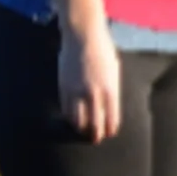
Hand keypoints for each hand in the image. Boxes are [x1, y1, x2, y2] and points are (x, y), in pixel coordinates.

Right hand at [56, 22, 122, 142]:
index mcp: (111, 89)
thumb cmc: (103, 52)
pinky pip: (65, 109)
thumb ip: (111, 90)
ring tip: (83, 131)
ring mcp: (77, 91)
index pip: (111, 118)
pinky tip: (72, 119)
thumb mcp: (114, 71)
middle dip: (95, 134)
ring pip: (77, 120)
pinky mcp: (63, 88)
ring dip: (80, 128)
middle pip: (94, 124)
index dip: (110, 129)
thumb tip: (107, 109)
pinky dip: (69, 117)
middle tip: (95, 139)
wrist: (84, 36)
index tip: (110, 134)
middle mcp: (94, 93)